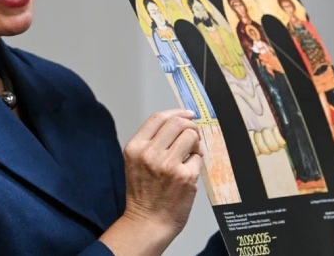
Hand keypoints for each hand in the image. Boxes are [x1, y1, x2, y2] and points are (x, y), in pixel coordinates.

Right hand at [122, 109, 202, 235]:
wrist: (148, 221)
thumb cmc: (144, 193)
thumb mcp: (136, 162)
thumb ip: (151, 142)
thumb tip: (179, 122)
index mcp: (135, 148)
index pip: (157, 118)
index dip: (176, 112)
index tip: (187, 114)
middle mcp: (150, 153)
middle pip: (177, 123)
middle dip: (190, 126)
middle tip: (193, 135)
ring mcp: (168, 165)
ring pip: (191, 136)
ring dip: (195, 142)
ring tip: (191, 154)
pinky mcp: (185, 176)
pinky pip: (198, 157)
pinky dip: (197, 161)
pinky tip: (189, 170)